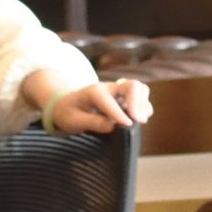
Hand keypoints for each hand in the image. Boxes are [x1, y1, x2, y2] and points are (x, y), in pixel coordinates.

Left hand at [35, 73, 151, 135]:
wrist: (67, 104)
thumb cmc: (69, 114)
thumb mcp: (73, 120)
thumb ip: (93, 122)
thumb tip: (113, 126)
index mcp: (93, 93)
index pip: (110, 102)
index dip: (120, 114)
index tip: (129, 125)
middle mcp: (108, 88)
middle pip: (132, 86)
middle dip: (138, 102)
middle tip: (139, 120)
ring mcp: (118, 91)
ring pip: (139, 88)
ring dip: (143, 103)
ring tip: (142, 119)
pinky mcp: (124, 97)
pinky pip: (141, 95)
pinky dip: (144, 105)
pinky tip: (141, 117)